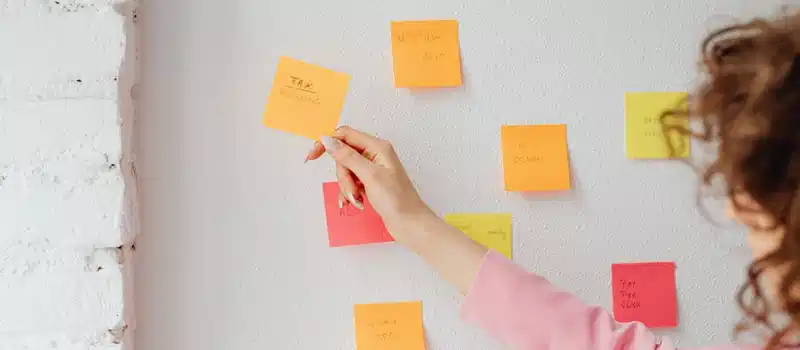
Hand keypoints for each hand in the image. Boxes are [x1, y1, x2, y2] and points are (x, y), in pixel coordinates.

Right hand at [305, 126, 433, 240]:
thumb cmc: (397, 200)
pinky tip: (355, 203)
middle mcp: (375, 155)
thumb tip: (328, 140)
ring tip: (357, 199)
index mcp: (378, 147)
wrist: (410, 223)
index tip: (312, 156)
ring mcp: (373, 169)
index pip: (345, 135)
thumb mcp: (370, 176)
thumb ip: (348, 156)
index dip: (328, 143)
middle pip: (344, 155)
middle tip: (352, 190)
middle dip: (343, 175)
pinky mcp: (371, 182)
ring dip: (347, 186)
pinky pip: (352, 182)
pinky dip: (350, 192)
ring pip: (346, 170)